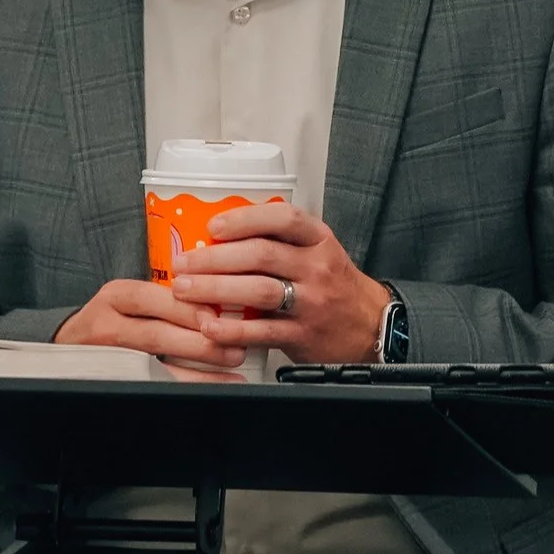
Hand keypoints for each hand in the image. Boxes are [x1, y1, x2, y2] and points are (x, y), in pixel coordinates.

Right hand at [55, 278, 248, 376]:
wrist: (69, 345)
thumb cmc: (111, 317)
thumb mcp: (129, 298)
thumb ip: (164, 297)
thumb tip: (217, 300)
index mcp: (115, 296)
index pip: (149, 297)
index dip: (184, 309)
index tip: (217, 316)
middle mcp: (108, 325)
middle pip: (154, 335)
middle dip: (200, 342)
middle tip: (236, 345)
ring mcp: (110, 357)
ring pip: (156, 366)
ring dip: (200, 369)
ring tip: (231, 368)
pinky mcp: (117, 380)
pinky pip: (155, 385)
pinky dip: (188, 386)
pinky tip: (213, 386)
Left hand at [169, 202, 389, 363]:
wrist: (370, 326)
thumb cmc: (332, 283)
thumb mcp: (316, 250)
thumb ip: (278, 240)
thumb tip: (216, 233)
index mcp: (318, 239)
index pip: (283, 219)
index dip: (244, 220)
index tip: (213, 226)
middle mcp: (317, 267)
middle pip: (260, 255)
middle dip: (214, 258)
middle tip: (184, 262)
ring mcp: (312, 302)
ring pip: (258, 290)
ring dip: (215, 289)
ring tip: (185, 288)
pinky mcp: (303, 334)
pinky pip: (262, 331)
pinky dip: (231, 329)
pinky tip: (208, 326)